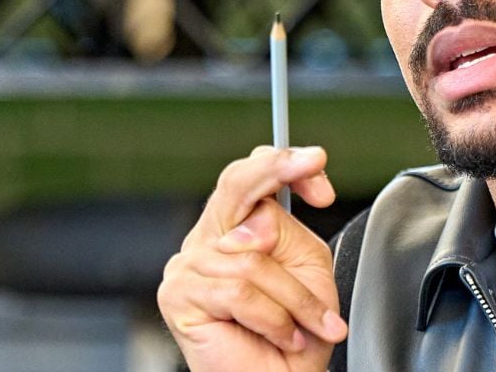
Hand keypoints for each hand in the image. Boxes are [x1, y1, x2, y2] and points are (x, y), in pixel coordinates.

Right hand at [157, 146, 347, 371]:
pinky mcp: (179, 295)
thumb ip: (284, 232)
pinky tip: (282, 334)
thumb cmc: (296, 330)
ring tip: (305, 325)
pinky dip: (273, 317)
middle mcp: (211, 237)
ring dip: (294, 298)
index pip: (250, 176)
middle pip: (237, 185)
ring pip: (253, 257)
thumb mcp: (305, 265)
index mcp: (239, 224)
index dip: (282, 163)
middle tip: (314, 163)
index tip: (317, 162)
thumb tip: (251, 226)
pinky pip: (239, 291)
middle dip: (278, 170)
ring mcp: (190, 263)